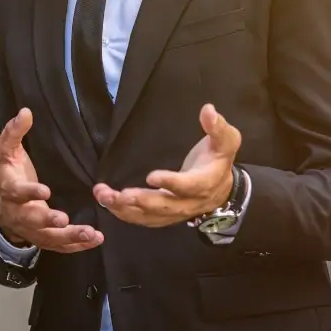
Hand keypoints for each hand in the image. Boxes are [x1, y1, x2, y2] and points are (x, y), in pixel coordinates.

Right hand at [0, 108, 103, 252]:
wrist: (1, 209)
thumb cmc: (10, 175)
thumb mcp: (7, 152)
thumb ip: (14, 132)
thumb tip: (25, 111)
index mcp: (10, 190)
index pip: (18, 192)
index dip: (30, 192)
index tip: (45, 191)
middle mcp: (20, 213)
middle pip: (33, 220)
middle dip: (49, 221)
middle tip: (64, 219)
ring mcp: (33, 230)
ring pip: (50, 237)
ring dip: (70, 236)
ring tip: (91, 233)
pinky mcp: (45, 239)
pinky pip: (61, 246)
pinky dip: (78, 245)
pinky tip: (95, 240)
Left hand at [94, 104, 241, 227]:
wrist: (222, 188)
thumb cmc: (218, 159)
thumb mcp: (226, 141)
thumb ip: (218, 127)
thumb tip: (208, 110)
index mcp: (204, 183)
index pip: (188, 186)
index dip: (171, 183)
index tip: (151, 176)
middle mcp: (189, 202)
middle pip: (165, 205)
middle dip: (141, 201)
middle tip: (119, 195)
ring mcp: (176, 212)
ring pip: (151, 215)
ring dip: (126, 209)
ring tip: (104, 196)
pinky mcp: (165, 216)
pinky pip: (145, 220)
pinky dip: (126, 215)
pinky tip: (109, 204)